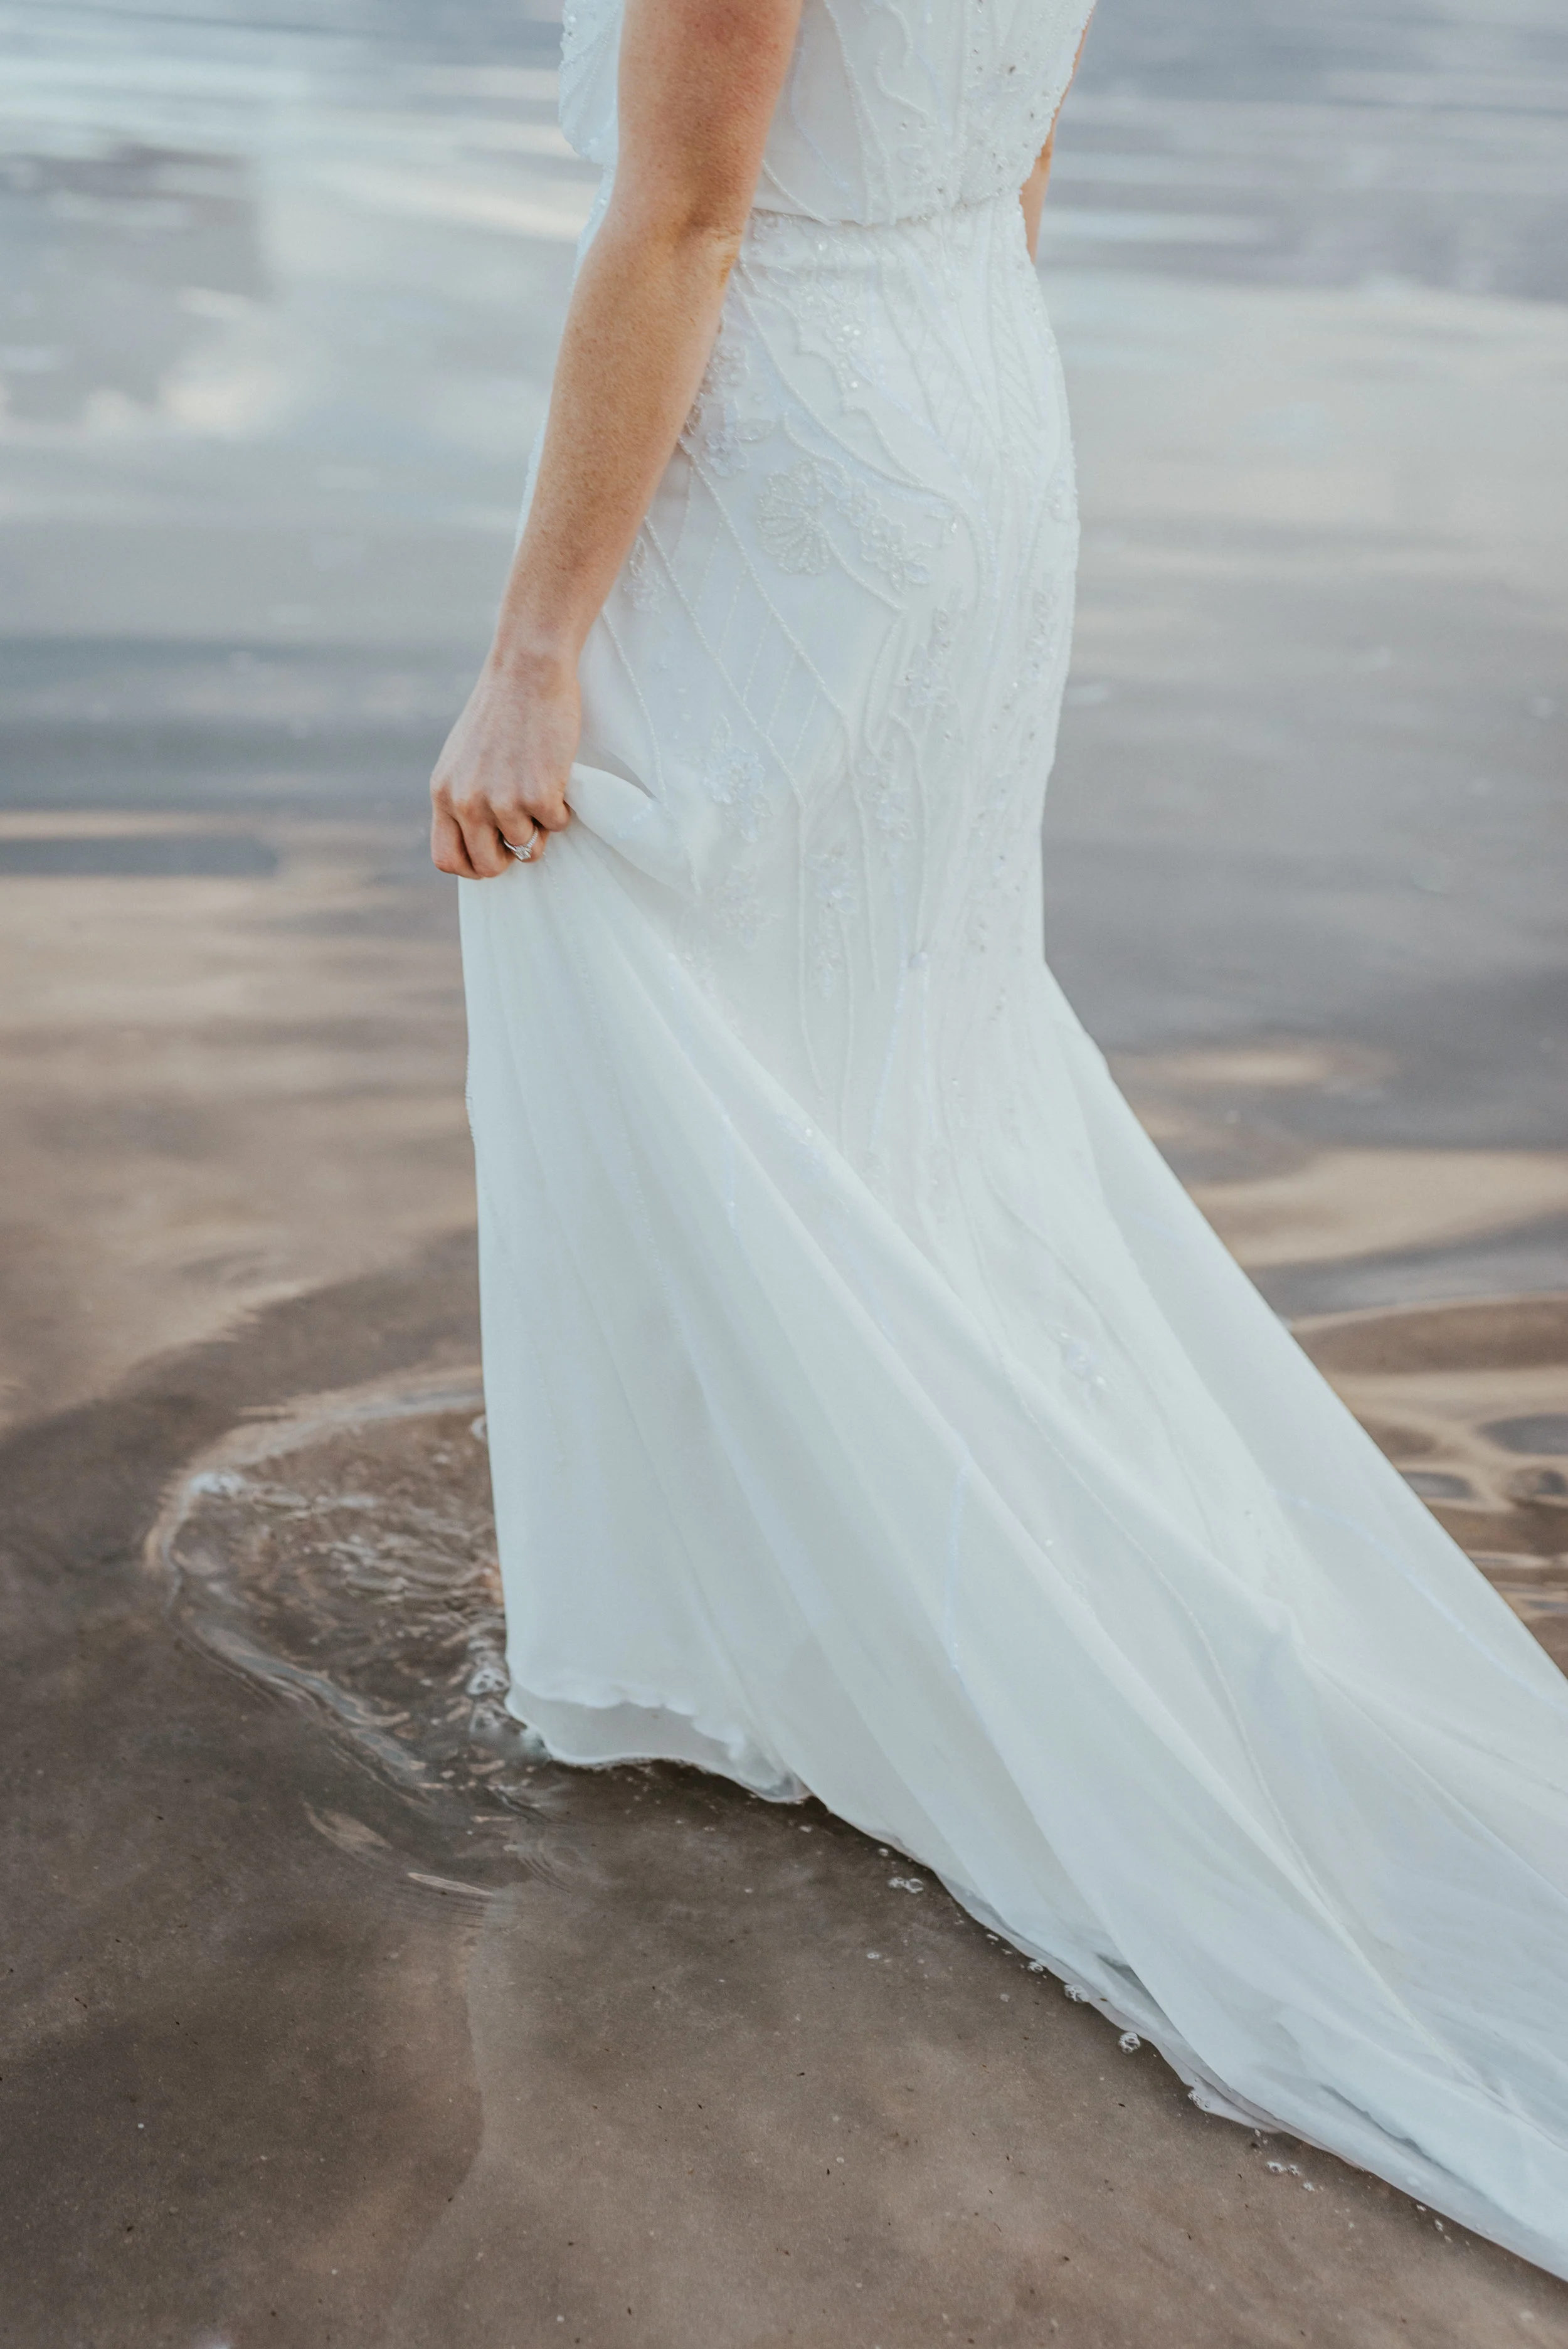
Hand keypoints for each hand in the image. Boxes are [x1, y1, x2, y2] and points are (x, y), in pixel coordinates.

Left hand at [429, 649, 579, 876]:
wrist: (527, 670)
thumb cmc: (501, 708)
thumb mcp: (464, 757)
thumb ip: (464, 795)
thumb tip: (480, 836)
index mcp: (443, 792)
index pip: (447, 858)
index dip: (473, 865)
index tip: (493, 853)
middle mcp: (467, 802)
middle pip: (488, 866)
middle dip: (510, 856)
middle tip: (525, 829)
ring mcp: (502, 802)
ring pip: (527, 847)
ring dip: (540, 825)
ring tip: (541, 786)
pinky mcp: (538, 795)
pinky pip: (556, 826)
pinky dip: (563, 808)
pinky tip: (555, 775)